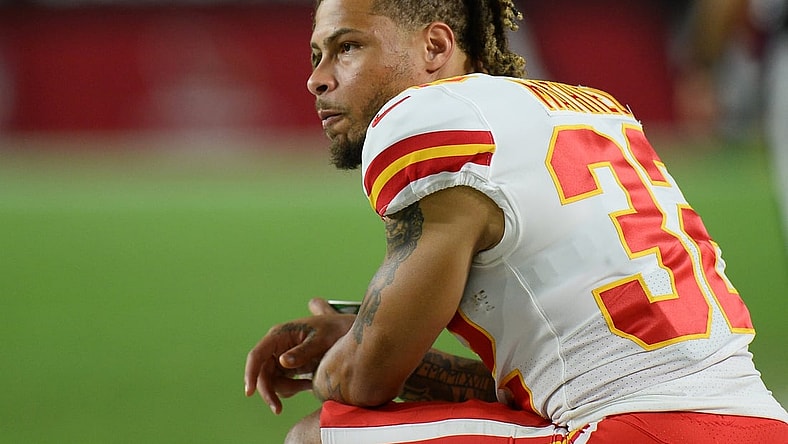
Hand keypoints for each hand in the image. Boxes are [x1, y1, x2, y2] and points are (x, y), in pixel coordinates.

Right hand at [244, 298, 354, 413]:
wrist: (345, 333)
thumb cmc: (333, 330)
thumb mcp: (320, 340)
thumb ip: (302, 351)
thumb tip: (282, 362)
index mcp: (279, 335)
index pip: (257, 355)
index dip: (250, 374)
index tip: (250, 393)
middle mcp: (276, 346)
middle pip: (262, 374)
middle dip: (269, 392)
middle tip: (278, 410)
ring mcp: (281, 357)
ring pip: (271, 382)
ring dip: (287, 389)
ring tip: (309, 385)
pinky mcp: (288, 367)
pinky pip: (282, 384)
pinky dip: (293, 388)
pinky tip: (309, 384)